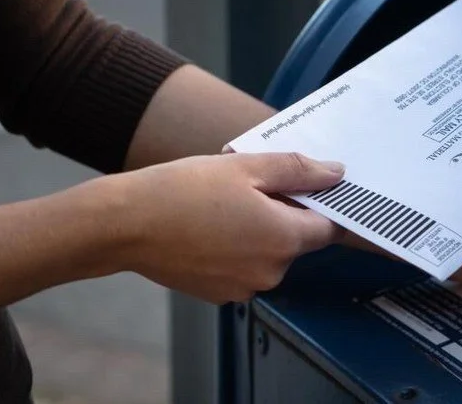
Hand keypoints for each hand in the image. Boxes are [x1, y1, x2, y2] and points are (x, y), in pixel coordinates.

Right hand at [111, 152, 346, 303]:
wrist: (124, 225)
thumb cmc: (182, 191)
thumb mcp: (246, 166)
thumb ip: (298, 170)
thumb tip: (336, 173)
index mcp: (284, 239)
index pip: (330, 227)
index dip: (321, 203)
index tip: (304, 186)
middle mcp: (271, 272)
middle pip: (298, 240)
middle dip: (283, 213)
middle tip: (249, 187)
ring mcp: (245, 288)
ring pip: (269, 254)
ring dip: (258, 232)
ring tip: (222, 206)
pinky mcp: (220, 295)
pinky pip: (244, 269)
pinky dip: (236, 250)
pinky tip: (209, 228)